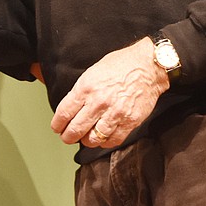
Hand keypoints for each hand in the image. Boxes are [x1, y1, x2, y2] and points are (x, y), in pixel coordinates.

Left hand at [50, 37, 167, 148]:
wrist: (148, 66)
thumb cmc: (121, 64)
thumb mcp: (93, 71)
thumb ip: (82, 90)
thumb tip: (72, 107)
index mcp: (86, 87)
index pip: (64, 113)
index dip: (57, 125)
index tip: (57, 128)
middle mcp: (98, 102)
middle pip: (75, 130)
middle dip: (68, 137)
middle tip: (67, 137)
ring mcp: (114, 114)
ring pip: (92, 139)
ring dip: (86, 141)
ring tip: (86, 137)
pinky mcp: (129, 122)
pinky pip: (112, 140)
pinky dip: (105, 142)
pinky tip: (103, 137)